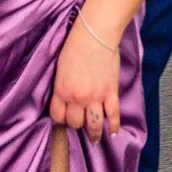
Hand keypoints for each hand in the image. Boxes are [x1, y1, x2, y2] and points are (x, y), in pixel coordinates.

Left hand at [50, 16, 123, 142]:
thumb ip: (62, 85)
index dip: (60, 120)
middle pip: (75, 123)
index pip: (58, 116)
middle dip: (76, 124)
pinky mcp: (111, 93)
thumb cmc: (75, 45)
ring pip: (93, 125)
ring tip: (95, 137)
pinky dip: (113, 127)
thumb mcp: (60, 67)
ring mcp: (95, 97)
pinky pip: (113, 116)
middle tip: (79, 123)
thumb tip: (65, 98)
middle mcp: (77, 98)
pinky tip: (112, 133)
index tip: (63, 120)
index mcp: (62, 90)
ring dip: (94, 133)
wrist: (95, 34)